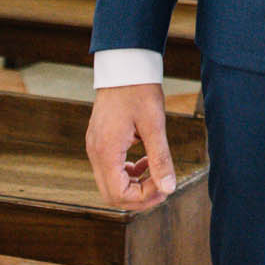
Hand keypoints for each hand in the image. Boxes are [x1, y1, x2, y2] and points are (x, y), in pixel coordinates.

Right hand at [86, 83, 176, 209]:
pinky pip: (111, 169)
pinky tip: (146, 162)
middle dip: (139, 197)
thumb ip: (160, 159)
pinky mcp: (100, 142)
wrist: (125, 65)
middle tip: (163, 188)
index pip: (118, 195)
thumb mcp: (154, 125)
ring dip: (134, 186)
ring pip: (111, 184)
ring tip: (157, 175)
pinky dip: (128, 173)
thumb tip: (169, 188)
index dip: (143, 198)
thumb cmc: (139, 90)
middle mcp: (95, 153)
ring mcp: (95, 148)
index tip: (165, 188)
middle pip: (112, 195)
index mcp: (106, 151)